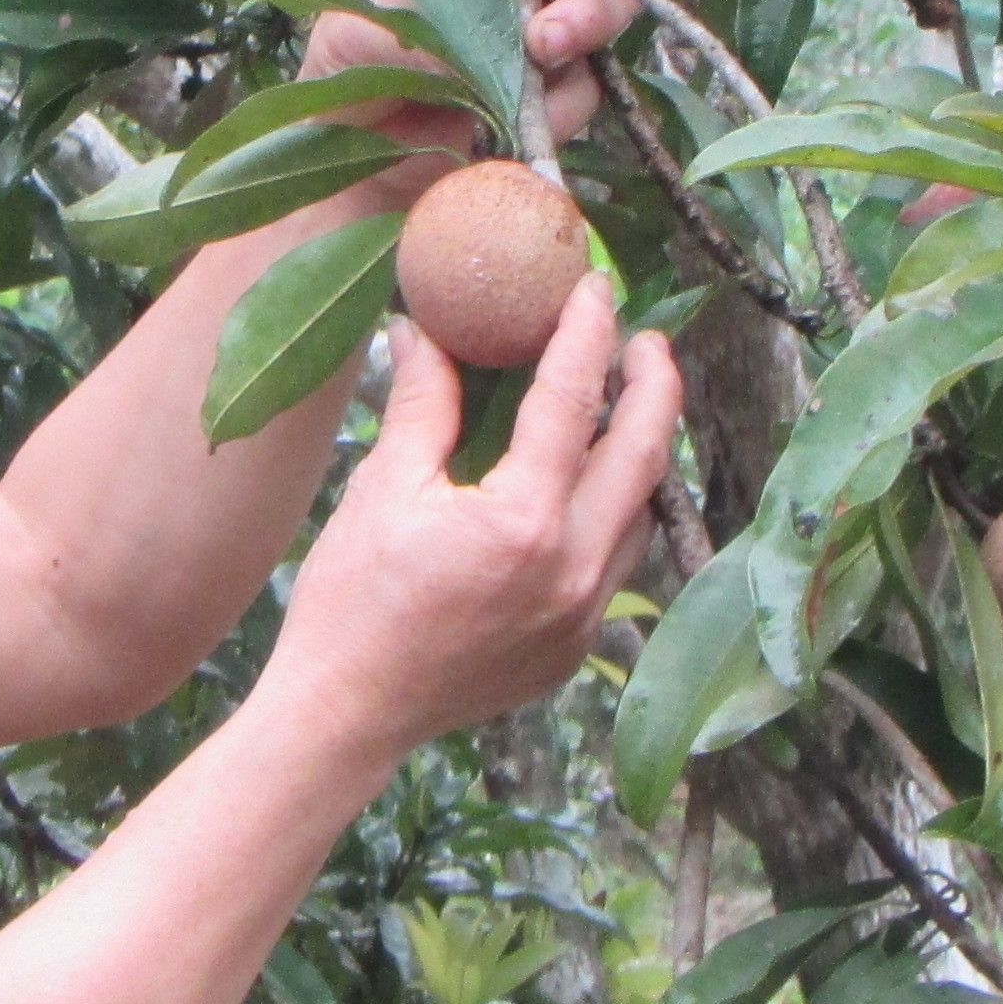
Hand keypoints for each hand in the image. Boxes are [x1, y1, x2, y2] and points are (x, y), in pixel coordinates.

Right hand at [268, 284, 682, 759]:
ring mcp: (584, 617)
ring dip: (638, 456)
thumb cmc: (353, 601)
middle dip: (654, 386)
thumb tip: (423, 327)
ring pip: (641, 515)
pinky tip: (583, 493)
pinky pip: (617, 566)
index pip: (574, 399)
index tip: (597, 287)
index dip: (588, 332)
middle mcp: (574, 569)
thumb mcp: (384, 488)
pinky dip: (611, 517)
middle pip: (645, 455)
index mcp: (524, 520)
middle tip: (644, 341)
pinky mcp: (576, 649)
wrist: (348, 716)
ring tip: (618, 410)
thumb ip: (423, 403)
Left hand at [297, 0, 646, 163]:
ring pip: (598, 40)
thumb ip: (428, 15)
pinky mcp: (543, 111)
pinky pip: (575, 102)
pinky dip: (554, 109)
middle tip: (551, 35)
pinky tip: (510, 120)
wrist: (344, 158)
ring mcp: (537, 54)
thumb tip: (494, 26)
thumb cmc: (346, 68)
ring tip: (536, 64)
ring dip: (578, 48)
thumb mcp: (362, 24)